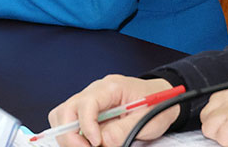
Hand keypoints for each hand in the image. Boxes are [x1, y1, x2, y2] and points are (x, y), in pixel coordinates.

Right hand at [47, 76, 177, 146]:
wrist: (165, 99)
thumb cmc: (159, 104)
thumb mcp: (147, 120)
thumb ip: (123, 130)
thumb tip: (102, 142)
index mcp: (111, 87)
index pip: (86, 102)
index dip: (87, 125)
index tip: (96, 142)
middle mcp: (95, 91)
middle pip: (66, 109)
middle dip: (70, 134)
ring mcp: (89, 100)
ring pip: (63, 116)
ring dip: (69, 136)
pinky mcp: (89, 112)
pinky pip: (71, 123)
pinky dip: (75, 136)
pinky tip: (90, 143)